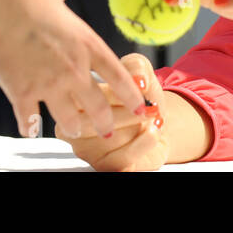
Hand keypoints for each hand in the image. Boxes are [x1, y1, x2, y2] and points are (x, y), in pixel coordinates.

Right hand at [0, 0, 145, 139]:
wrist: (5, 8)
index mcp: (88, 46)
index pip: (118, 77)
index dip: (131, 95)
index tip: (140, 107)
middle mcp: (75, 70)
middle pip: (98, 106)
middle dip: (105, 121)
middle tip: (107, 129)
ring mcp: (50, 85)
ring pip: (69, 119)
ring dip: (73, 126)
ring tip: (74, 131)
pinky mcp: (23, 93)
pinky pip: (29, 119)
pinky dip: (29, 126)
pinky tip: (29, 130)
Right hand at [58, 53, 167, 171]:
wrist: (157, 123)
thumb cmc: (140, 97)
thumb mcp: (140, 70)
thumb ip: (136, 66)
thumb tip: (138, 79)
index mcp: (75, 97)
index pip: (88, 91)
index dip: (117, 88)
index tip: (141, 85)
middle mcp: (75, 124)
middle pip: (93, 115)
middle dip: (125, 109)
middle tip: (148, 105)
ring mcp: (86, 148)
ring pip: (106, 137)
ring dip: (135, 125)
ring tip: (152, 116)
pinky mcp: (103, 166)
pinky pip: (119, 159)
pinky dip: (142, 144)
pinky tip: (152, 133)